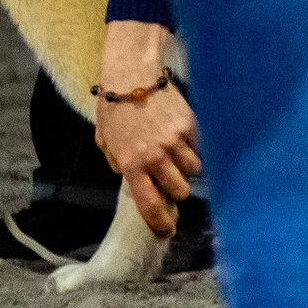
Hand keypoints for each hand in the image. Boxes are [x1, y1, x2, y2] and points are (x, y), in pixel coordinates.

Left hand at [93, 20, 200, 237]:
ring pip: (194, 170)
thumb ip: (120, 164)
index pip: (150, 204)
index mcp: (132, 164)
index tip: (166, 232)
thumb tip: (135, 178)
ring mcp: (176, 140)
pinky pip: (201, 147)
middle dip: (176, 191)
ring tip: (177, 158)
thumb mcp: (106, 144)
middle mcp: (156, 156)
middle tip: (170, 182)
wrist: (132, 75)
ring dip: (187, 169)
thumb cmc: (115, 109)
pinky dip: (195, 149)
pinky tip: (183, 140)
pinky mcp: (191, 125)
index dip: (160, 223)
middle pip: (179, 190)